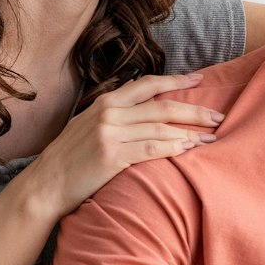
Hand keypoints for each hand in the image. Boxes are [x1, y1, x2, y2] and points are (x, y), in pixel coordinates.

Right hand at [18, 72, 223, 218]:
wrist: (46, 184)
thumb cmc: (71, 159)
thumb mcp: (89, 126)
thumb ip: (116, 115)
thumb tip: (146, 110)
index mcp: (105, 102)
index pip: (148, 84)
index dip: (177, 81)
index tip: (200, 79)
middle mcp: (109, 113)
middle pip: (163, 106)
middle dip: (194, 109)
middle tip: (218, 115)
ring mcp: (110, 133)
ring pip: (162, 127)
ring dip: (191, 131)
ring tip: (211, 137)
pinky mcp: (112, 155)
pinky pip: (152, 148)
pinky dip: (174, 147)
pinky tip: (189, 148)